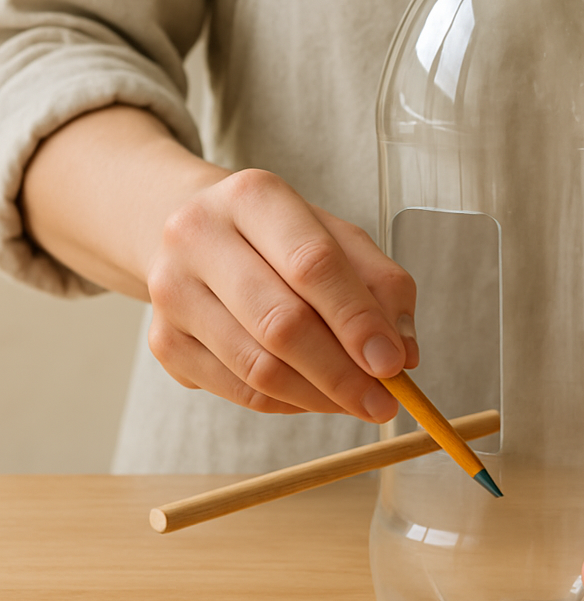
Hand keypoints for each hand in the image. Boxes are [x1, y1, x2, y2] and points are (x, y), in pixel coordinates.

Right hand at [146, 168, 417, 419]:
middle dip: (342, 373)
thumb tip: (403, 355)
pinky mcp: (163, 341)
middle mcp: (198, 237)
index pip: (312, 264)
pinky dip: (289, 404)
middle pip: (280, 322)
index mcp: (253, 196)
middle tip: (385, 403)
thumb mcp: (338, 238)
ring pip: (257, 367)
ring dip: (320, 397)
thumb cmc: (281, 237)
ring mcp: (171, 292)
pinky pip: (238, 391)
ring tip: (359, 403)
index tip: (393, 364)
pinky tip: (318, 397)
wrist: (194, 233)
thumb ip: (381, 287)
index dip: (356, 319)